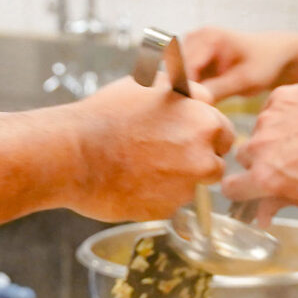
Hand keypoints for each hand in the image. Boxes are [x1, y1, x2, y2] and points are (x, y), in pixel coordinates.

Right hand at [49, 78, 235, 222]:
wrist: (74, 154)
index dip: (206, 134)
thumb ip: (186, 92)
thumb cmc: (106, 116)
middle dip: (197, 159)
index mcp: (204, 123)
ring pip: (193, 186)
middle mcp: (203, 158)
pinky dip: (158, 197)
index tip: (188, 136)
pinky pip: (171, 204)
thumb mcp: (148, 86)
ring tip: (143, 167)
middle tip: (164, 154)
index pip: (224, 132)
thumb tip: (202, 98)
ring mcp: (186, 188)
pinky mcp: (167, 211)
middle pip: (215, 163)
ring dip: (177, 180)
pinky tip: (134, 182)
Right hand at [182, 27, 297, 98]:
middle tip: (199, 108)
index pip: (184, 66)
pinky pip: (183, 76)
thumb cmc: (264, 63)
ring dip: (186, 89)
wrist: (274, 55)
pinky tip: (206, 96)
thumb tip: (194, 101)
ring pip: (177, 74)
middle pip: (176, 69)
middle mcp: (196, 37)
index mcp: (208, 37)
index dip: (185, 89)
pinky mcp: (194, 56)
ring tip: (205, 101)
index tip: (193, 109)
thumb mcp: (245, 80)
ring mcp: (193, 45)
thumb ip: (218, 89)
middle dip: (184, 89)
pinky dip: (191, 87)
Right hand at [219, 83, 297, 214]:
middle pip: (244, 156)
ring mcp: (267, 120)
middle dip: (258, 159)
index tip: (248, 187)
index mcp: (263, 178)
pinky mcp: (279, 98)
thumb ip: (277, 204)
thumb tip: (261, 217)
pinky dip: (285, 113)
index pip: (230, 187)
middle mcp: (259, 148)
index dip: (239, 188)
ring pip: (260, 130)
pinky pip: (273, 108)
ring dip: (273, 135)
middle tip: (282, 160)